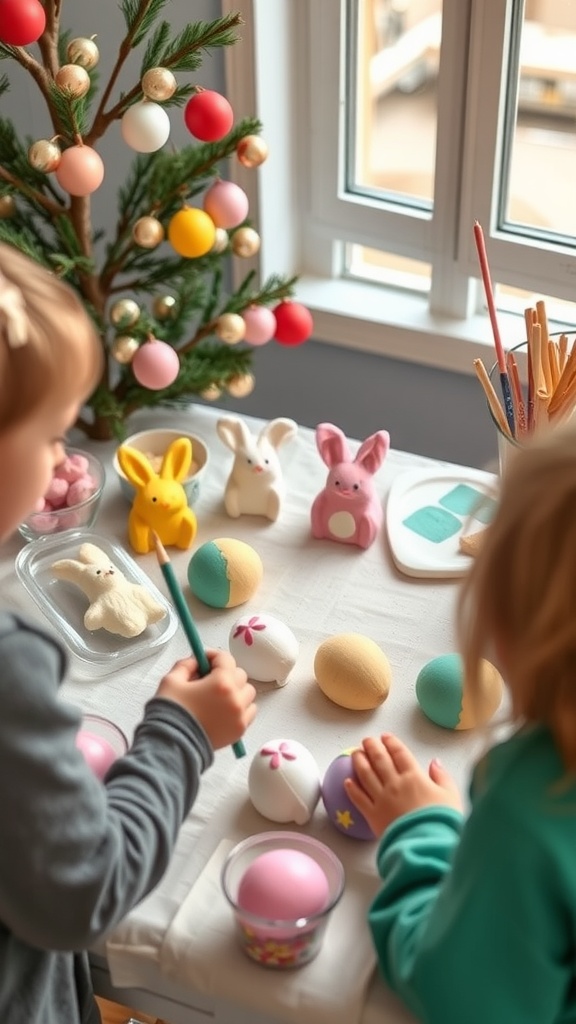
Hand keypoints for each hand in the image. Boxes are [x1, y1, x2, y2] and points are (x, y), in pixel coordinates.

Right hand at [155, 648, 256, 750]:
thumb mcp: (171, 681)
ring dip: (236, 690)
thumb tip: (197, 660)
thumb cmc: (170, 712)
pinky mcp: (240, 730)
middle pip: (239, 674)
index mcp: (221, 682)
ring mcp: (240, 715)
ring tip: (217, 697)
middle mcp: (235, 697)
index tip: (203, 660)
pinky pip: (249, 711)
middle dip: (224, 673)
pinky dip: (240, 707)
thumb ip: (186, 665)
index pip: (225, 658)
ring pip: (248, 692)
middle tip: (207, 679)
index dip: (213, 656)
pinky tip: (224, 710)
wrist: (171, 747)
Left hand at [344, 733, 462, 838]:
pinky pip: (359, 799)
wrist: (428, 845)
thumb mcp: (451, 796)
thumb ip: (442, 777)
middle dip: (372, 747)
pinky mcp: (373, 815)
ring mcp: (382, 799)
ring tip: (355, 753)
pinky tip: (347, 781)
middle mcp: (395, 784)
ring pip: (366, 775)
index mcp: (415, 777)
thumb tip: (435, 762)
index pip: (400, 754)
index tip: (385, 737)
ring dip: (359, 762)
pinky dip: (352, 789)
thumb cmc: (443, 821)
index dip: (392, 743)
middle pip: (380, 760)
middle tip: (367, 740)